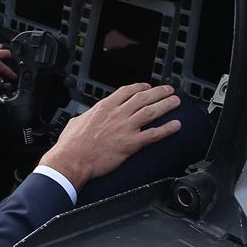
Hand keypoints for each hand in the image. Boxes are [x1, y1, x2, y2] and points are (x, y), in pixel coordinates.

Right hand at [40, 83, 181, 190]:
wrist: (72, 160)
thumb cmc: (71, 144)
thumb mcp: (76, 122)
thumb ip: (86, 117)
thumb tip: (86, 117)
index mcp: (104, 107)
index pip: (126, 91)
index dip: (140, 87)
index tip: (147, 86)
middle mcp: (117, 114)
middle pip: (143, 98)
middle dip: (158, 92)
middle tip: (169, 90)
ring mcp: (125, 128)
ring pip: (151, 112)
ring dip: (166, 105)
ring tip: (176, 102)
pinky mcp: (130, 144)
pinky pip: (153, 134)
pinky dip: (167, 129)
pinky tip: (176, 126)